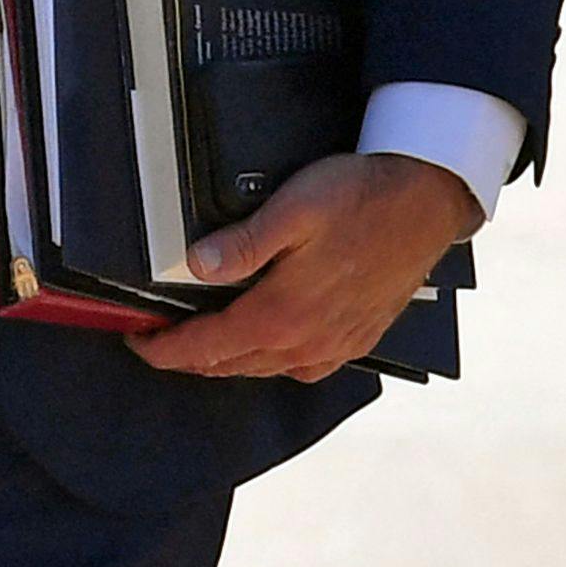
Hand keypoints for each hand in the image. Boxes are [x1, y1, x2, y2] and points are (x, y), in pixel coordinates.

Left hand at [126, 151, 482, 383]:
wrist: (427, 200)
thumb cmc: (362, 197)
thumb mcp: (294, 208)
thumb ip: (243, 243)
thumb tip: (195, 266)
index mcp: (282, 314)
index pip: (206, 347)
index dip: (164, 349)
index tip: (138, 339)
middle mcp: (306, 341)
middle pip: (230, 365)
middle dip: (188, 357)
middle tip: (159, 339)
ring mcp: (335, 345)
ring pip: (264, 369)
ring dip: (227, 360)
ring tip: (201, 341)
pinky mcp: (357, 338)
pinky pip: (302, 368)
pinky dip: (271, 363)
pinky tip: (267, 346)